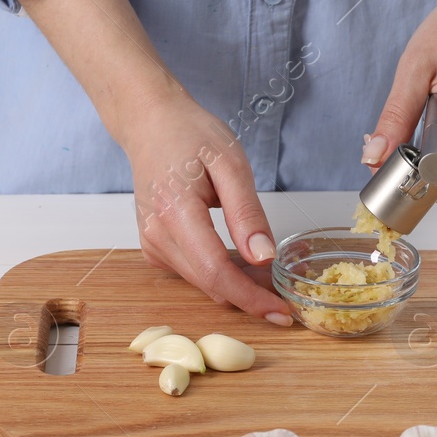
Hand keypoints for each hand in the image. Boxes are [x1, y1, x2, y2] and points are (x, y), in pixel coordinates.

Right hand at [120, 90, 292, 323]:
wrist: (150, 124)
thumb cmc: (190, 134)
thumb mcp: (230, 163)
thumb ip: (246, 212)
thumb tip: (263, 258)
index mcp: (176, 212)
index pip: (216, 272)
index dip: (251, 298)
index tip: (282, 313)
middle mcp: (157, 235)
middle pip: (210, 284)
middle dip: (250, 293)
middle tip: (286, 288)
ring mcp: (152, 243)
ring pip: (202, 282)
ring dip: (236, 283)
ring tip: (265, 265)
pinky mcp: (153, 247)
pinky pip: (192, 271)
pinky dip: (218, 271)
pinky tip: (236, 253)